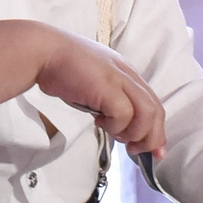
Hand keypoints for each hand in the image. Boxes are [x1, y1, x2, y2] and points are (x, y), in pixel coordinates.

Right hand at [30, 31, 166, 154]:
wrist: (45, 52)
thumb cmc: (65, 69)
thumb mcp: (96, 85)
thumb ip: (111, 101)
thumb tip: (120, 128)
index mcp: (128, 74)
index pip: (153, 104)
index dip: (156, 129)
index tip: (153, 150)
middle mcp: (128, 75)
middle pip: (155, 111)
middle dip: (151, 138)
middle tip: (135, 151)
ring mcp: (119, 79)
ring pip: (146, 114)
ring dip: (133, 133)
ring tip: (114, 134)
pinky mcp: (108, 87)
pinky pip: (123, 114)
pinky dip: (115, 125)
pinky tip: (98, 121)